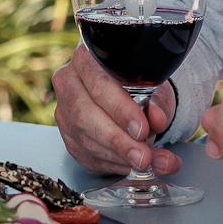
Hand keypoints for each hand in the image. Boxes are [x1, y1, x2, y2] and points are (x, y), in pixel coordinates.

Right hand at [51, 46, 179, 176]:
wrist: (128, 97)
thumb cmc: (138, 86)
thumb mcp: (154, 87)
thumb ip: (158, 102)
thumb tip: (157, 118)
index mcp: (87, 59)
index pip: (98, 84)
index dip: (120, 109)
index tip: (143, 129)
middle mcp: (69, 83)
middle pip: (85, 115)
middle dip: (118, 140)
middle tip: (144, 156)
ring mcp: (64, 112)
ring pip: (86, 139)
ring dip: (119, 156)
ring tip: (147, 163)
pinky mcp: (68, 137)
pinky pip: (87, 156)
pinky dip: (113, 164)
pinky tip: (132, 164)